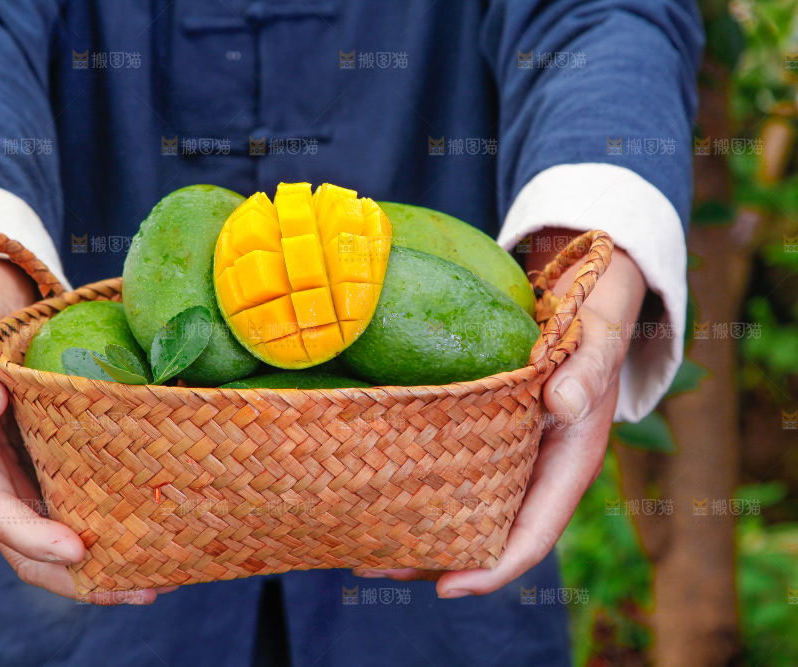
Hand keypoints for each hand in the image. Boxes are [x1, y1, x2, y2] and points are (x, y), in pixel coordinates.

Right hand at [0, 257, 176, 603]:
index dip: (33, 538)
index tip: (79, 550)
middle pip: (28, 549)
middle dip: (79, 578)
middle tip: (142, 588)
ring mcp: (22, 480)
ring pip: (56, 540)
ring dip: (102, 569)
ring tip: (160, 581)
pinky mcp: (49, 470)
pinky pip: (77, 511)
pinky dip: (110, 532)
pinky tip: (154, 540)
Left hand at [353, 229, 646, 596]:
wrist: (580, 300)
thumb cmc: (590, 325)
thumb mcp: (596, 343)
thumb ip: (588, 371)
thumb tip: (565, 402)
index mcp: (566, 467)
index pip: (531, 534)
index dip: (492, 568)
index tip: (447, 588)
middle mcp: (533, 474)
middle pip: (484, 536)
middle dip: (433, 561)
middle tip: (372, 567)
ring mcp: (507, 460)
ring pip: (462, 513)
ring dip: (415, 533)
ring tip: (359, 547)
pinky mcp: (483, 440)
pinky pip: (450, 478)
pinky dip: (416, 492)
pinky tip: (375, 492)